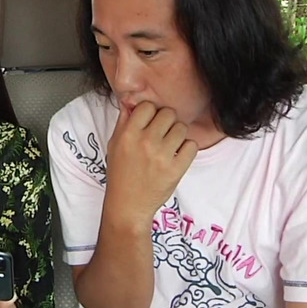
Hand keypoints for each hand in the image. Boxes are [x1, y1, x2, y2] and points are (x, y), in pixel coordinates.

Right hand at [105, 102, 197, 224]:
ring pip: (181, 128)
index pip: (147, 106)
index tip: (149, 122)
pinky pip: (192, 145)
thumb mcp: (114, 145)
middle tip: (161, 133)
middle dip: (166, 121)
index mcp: (128, 134)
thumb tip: (131, 102)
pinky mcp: (176, 169)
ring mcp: (162, 156)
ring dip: (177, 134)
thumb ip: (123, 122)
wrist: (128, 204)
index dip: (150, 112)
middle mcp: (145, 142)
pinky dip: (187, 149)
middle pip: (168, 113)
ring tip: (169, 145)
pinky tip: (177, 155)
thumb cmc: (120, 174)